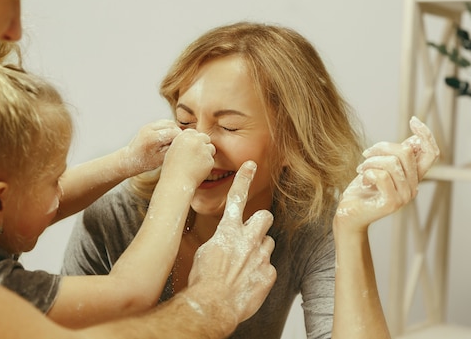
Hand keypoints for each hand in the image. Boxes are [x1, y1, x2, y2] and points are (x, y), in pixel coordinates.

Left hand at [122, 119, 181, 174]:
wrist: (129, 159)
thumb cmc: (145, 163)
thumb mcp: (161, 159)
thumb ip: (172, 149)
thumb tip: (186, 143)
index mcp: (152, 138)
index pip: (174, 133)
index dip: (182, 140)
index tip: (186, 147)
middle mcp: (149, 128)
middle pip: (172, 125)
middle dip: (179, 134)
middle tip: (182, 144)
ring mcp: (148, 125)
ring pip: (169, 122)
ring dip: (175, 130)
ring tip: (177, 142)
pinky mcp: (149, 125)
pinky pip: (164, 123)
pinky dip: (170, 129)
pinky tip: (171, 139)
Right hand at [160, 128, 215, 188]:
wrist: (177, 182)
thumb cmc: (172, 169)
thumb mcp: (172, 150)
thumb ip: (183, 142)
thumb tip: (191, 139)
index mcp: (184, 136)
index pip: (194, 132)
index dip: (193, 140)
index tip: (191, 147)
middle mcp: (195, 140)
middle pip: (205, 137)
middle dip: (203, 144)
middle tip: (197, 155)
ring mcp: (204, 150)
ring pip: (211, 148)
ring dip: (206, 154)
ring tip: (196, 163)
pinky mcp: (210, 160)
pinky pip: (211, 159)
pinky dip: (207, 164)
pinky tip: (198, 170)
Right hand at [186, 161, 275, 324]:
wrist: (213, 305)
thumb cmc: (202, 281)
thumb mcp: (203, 253)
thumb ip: (217, 242)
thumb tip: (222, 243)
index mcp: (228, 231)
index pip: (236, 197)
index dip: (244, 179)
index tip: (251, 166)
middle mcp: (248, 239)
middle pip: (264, 217)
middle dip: (261, 221)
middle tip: (254, 232)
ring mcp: (261, 256)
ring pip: (268, 243)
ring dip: (259, 250)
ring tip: (245, 265)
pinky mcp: (268, 274)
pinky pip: (268, 268)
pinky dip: (260, 273)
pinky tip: (248, 282)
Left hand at [335, 116, 439, 231]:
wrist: (348, 214)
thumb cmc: (362, 188)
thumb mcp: (380, 166)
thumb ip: (395, 156)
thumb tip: (412, 140)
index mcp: (413, 177)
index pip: (431, 154)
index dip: (426, 135)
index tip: (413, 121)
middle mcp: (413, 187)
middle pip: (405, 153)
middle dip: (381, 147)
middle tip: (366, 155)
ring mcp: (404, 196)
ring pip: (392, 162)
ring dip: (371, 161)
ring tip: (362, 169)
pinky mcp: (391, 203)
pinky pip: (381, 176)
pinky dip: (368, 173)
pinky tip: (363, 181)